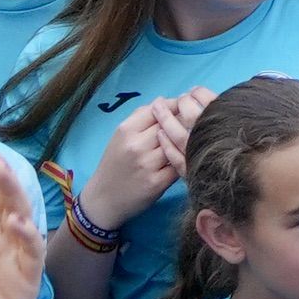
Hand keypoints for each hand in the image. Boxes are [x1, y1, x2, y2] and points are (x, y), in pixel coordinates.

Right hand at [80, 86, 209, 224]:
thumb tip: (167, 100)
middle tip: (195, 120)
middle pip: (170, 124)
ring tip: (193, 137)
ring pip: (177, 143)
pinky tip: (185, 156)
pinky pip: (179, 164)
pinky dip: (184, 159)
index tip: (184, 106)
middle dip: (184, 121)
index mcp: (127, 130)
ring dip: (186, 140)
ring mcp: (147, 164)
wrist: (104, 198)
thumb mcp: (121, 135)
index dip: (175, 106)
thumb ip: (142, 117)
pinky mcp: (157, 183)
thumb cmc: (116, 163)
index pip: (158, 108)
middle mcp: (136, 145)